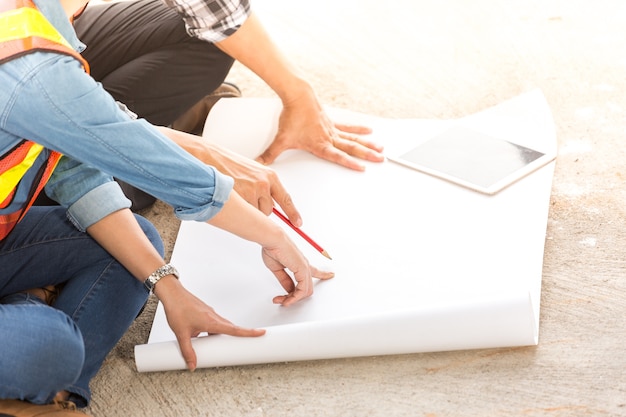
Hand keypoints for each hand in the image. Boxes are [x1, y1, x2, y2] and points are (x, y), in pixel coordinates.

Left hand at [156, 277, 264, 371]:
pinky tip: (204, 334)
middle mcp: (214, 316)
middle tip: (249, 340)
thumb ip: (187, 351)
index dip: (249, 332)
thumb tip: (192, 364)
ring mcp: (210, 313)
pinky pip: (215, 322)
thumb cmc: (177, 309)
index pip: (235, 329)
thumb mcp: (181, 334)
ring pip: (223, 325)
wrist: (172, 294)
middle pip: (232, 328)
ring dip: (225, 333)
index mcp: (212, 322)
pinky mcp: (205, 311)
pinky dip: (215, 329)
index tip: (261, 333)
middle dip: (241, 334)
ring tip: (220, 344)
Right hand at [157, 126, 301, 224]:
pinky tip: (231, 197)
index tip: (298, 223)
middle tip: (245, 197)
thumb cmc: (227, 163)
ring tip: (236, 194)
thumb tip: (267, 200)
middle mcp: (265, 183)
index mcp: (270, 176)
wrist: (208, 157)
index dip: (293, 213)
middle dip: (258, 208)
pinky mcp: (242, 197)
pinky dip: (239, 209)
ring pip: (256, 213)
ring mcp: (253, 191)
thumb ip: (261, 185)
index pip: (286, 199)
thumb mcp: (251, 171)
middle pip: (269, 210)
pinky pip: (245, 213)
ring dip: (248, 209)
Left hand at [256, 92, 384, 170]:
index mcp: (319, 144)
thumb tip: (259, 164)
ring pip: (354, 139)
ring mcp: (332, 129)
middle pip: (351, 147)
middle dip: (366, 155)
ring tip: (381, 149)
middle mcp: (329, 137)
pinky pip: (348, 128)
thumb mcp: (280, 140)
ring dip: (368, 144)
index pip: (337, 156)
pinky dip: (359, 130)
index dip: (349, 162)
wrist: (297, 96)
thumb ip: (270, 154)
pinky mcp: (332, 123)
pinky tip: (369, 131)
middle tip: (380, 160)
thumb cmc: (292, 117)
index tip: (362, 167)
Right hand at [260, 235, 334, 306]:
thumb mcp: (278, 268)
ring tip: (282, 301)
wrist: (273, 240)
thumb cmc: (273, 249)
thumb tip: (289, 290)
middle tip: (283, 300)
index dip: (323, 274)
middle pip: (307, 288)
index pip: (315, 271)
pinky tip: (286, 300)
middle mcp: (304, 265)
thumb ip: (285, 280)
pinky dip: (294, 298)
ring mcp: (304, 268)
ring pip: (305, 291)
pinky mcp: (302, 270)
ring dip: (292, 299)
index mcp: (300, 263)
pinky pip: (301, 290)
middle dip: (295, 297)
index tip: (331, 274)